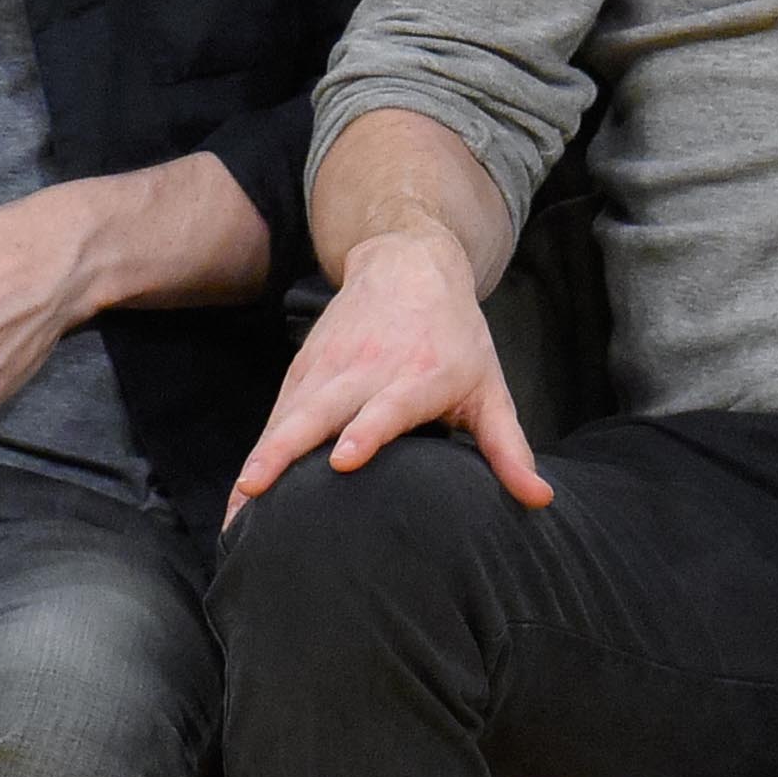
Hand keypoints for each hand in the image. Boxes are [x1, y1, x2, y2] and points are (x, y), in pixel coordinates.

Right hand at [228, 223, 550, 525]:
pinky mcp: (302, 374)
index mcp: (420, 376)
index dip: (368, 430)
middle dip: (285, 452)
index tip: (344, 458)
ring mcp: (329, 370)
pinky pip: (275, 419)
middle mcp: (369, 370)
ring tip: (236, 511)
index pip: (390, 405)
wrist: (409, 265)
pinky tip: (241, 496)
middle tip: (255, 493)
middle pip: (320, 412)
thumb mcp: (489, 388)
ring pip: (287, 418)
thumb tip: (541, 501)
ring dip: (259, 461)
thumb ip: (508, 449)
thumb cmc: (456, 338)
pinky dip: (257, 454)